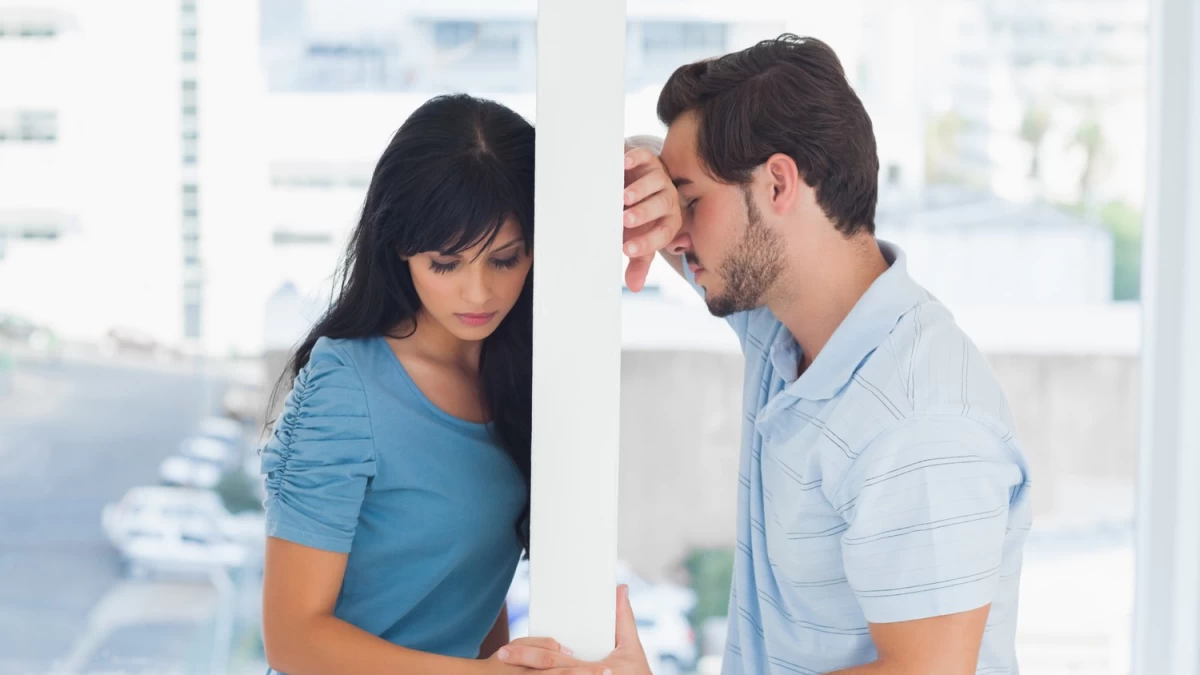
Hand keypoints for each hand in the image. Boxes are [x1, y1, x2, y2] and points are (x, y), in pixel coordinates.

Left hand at [496, 585, 650, 674]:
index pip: (556, 660)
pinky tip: (526, 674)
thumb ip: (623, 620)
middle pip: (547, 673)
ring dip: (526, 674)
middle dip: (522, 662)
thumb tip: (620, 590)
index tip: (511, 648)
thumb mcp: (632, 649)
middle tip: (501, 655)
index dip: (533, 654)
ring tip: (505, 667)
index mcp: (596, 672)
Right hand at [623, 146, 681, 291]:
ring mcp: (659, 177)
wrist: (632, 185)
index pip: (662, 233)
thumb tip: (634, 287)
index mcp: (668, 221)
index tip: (626, 249)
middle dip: (645, 213)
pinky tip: (622, 166)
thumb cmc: (635, 217)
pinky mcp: (648, 159)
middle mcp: (667, 199)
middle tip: (625, 220)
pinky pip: (645, 157)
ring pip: (656, 182)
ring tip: (623, 198)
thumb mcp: (637, 238)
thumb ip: (639, 260)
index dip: (646, 243)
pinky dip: (635, 160)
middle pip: (663, 205)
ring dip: (640, 190)